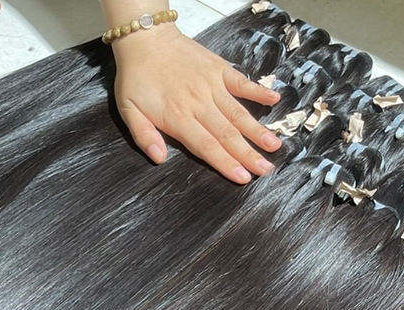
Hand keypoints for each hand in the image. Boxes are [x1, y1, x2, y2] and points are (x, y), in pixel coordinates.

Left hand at [112, 24, 281, 183]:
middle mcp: (199, 104)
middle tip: (266, 170)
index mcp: (178, 117)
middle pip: (227, 134)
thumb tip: (159, 159)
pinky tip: (275, 99)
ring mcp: (211, 86)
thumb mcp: (128, 111)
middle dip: (248, 154)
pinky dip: (258, 90)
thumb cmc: (136, 78)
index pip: (206, 146)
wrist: (145, 37)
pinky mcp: (218, 70)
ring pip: (237, 113)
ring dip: (257, 130)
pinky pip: (241, 82)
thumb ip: (144, 136)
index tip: (243, 178)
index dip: (225, 163)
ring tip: (274, 145)